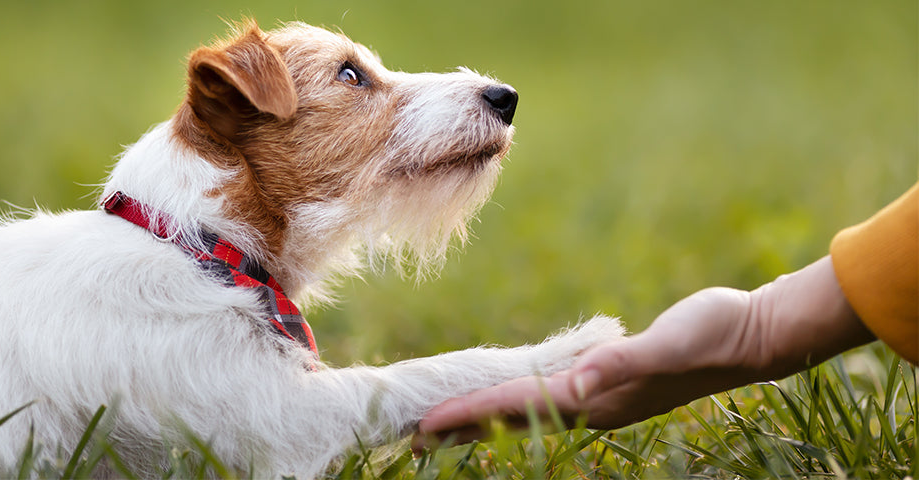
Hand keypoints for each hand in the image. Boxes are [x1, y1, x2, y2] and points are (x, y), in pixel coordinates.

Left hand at [414, 256, 872, 447]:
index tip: (424, 425)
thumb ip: (619, 365)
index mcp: (596, 397)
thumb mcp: (666, 345)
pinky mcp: (611, 384)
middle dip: (463, 430)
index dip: (469, 416)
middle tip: (412, 439)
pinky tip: (510, 396)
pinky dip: (518, 401)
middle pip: (514, 421)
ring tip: (446, 425)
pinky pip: (549, 397)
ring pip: (527, 413)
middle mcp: (594, 406)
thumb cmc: (712, 335)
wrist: (752, 336)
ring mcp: (602, 398)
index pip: (517, 408)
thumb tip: (577, 385)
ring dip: (485, 419)